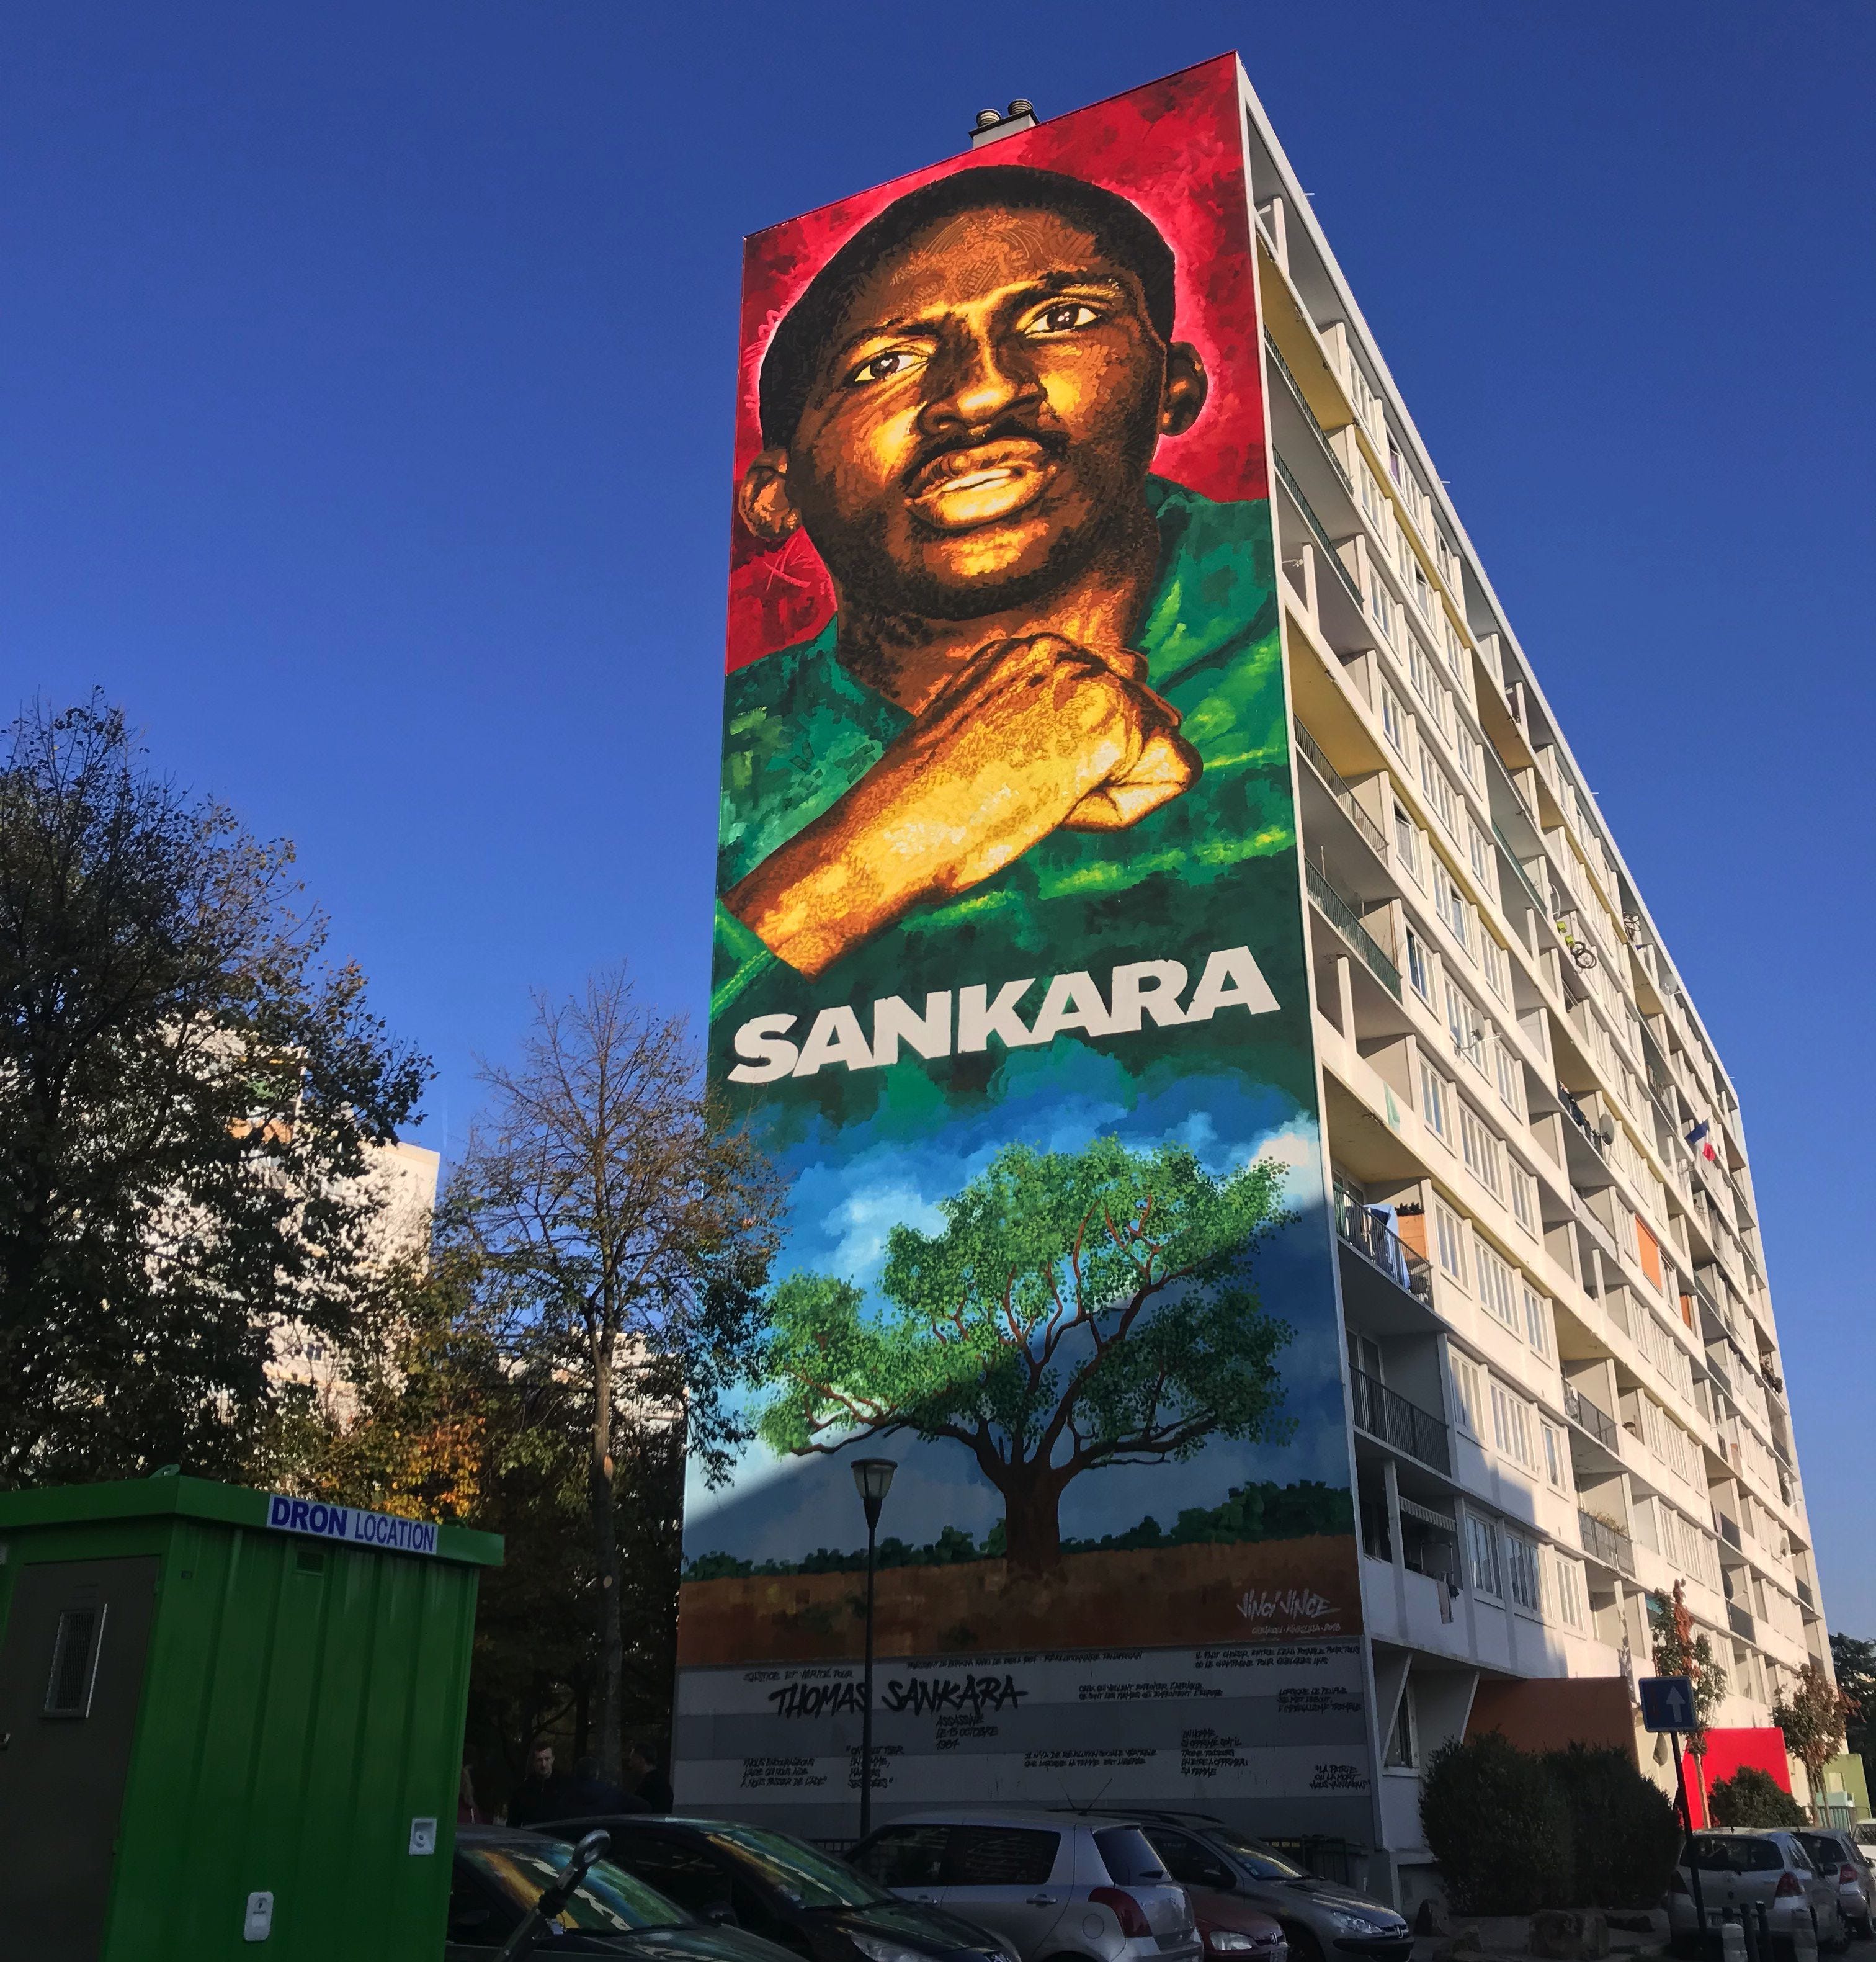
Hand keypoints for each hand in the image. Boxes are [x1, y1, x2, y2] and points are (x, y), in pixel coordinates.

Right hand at [724, 633, 1198, 976]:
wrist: (895, 831)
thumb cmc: (926, 803)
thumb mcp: (983, 741)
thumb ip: (1046, 719)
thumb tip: (1140, 673)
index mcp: (1027, 652)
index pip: (1104, 714)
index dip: (1078, 766)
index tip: (1016, 781)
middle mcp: (1062, 651)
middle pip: (1139, 726)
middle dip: (1106, 773)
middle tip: (1028, 793)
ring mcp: (1091, 679)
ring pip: (1159, 749)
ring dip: (1114, 792)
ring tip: (1040, 799)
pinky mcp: (1113, 722)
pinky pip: (1176, 771)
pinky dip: (1135, 808)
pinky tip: (1066, 809)